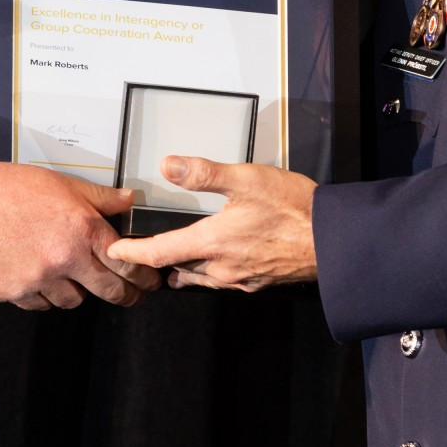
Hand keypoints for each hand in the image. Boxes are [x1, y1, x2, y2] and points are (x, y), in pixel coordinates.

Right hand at [0, 157, 162, 309]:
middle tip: (130, 297)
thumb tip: (128, 201)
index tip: (149, 283)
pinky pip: (38, 304)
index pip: (127, 262)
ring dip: (75, 291)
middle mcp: (64, 258)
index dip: (143, 276)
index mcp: (81, 229)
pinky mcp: (13, 294)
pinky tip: (35, 276)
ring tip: (67, 275)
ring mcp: (38, 280)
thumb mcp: (61, 183)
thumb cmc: (7, 188)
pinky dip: (41, 294)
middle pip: (109, 291)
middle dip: (125, 295)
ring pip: (72, 301)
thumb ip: (98, 198)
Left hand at [104, 156, 317, 290]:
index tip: (113, 251)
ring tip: (170, 262)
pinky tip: (215, 262)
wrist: (334, 240)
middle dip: (155, 263)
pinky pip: (223, 281)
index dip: (131, 253)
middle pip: (176, 268)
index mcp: (211, 242)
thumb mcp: (246, 179)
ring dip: (182, 269)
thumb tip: (168, 165)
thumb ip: (204, 172)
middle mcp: (221, 267)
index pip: (158, 253)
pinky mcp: (258, 281)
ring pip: (200, 277)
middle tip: (138, 256)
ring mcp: (240, 278)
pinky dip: (209, 272)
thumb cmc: (294, 208)